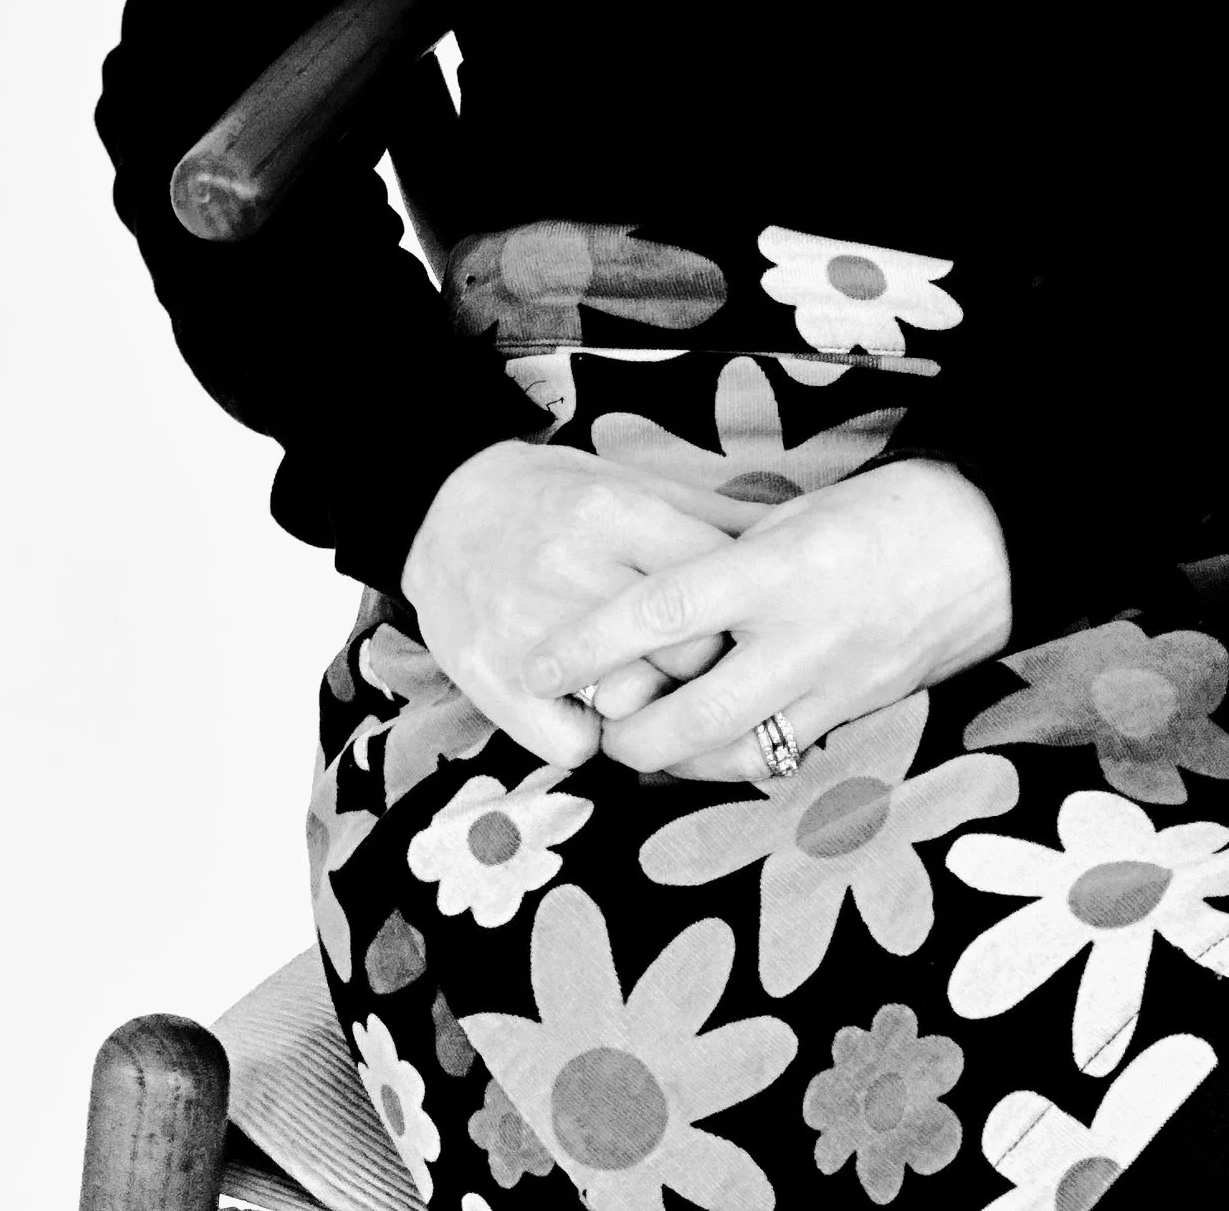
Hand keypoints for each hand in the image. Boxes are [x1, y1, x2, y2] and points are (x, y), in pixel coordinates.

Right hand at [401, 439, 746, 767]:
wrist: (441, 511)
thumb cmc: (555, 498)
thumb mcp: (631, 482)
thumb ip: (709, 514)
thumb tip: (787, 538)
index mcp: (616, 514)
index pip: (713, 585)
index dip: (738, 614)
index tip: (738, 623)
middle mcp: (574, 570)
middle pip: (684, 655)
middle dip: (704, 668)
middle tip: (700, 667)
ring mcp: (530, 631)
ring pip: (635, 707)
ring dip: (652, 711)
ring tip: (649, 691)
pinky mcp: (494, 683)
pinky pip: (574, 747)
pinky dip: (591, 741)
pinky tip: (593, 712)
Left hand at [519, 460, 1012, 782]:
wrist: (989, 545)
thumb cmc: (886, 509)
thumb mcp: (796, 513)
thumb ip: (727, 555)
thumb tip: (657, 592)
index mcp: (778, 567)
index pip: (661, 613)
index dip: (589, 644)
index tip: (537, 661)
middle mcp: (802, 636)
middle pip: (688, 716)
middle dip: (626, 738)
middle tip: (590, 731)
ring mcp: (832, 685)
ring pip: (731, 755)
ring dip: (673, 764)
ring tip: (637, 750)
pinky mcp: (857, 713)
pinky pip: (780, 757)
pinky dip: (731, 762)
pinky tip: (705, 752)